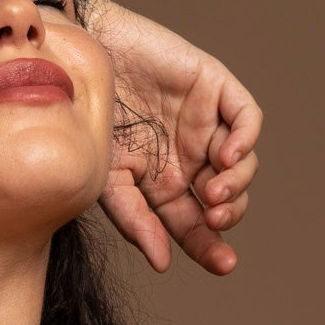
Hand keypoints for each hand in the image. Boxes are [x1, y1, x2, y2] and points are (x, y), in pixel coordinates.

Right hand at [86, 0, 260, 274]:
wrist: (78, 59)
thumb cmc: (85, 117)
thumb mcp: (105, 178)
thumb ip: (135, 220)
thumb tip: (163, 263)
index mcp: (159, 182)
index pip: (193, 223)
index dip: (209, 246)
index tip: (223, 265)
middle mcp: (186, 156)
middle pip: (224, 199)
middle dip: (226, 216)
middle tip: (214, 219)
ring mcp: (203, 122)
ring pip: (242, 163)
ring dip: (236, 184)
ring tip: (214, 192)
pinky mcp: (212, 87)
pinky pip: (245, 118)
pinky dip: (246, 139)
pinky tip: (228, 156)